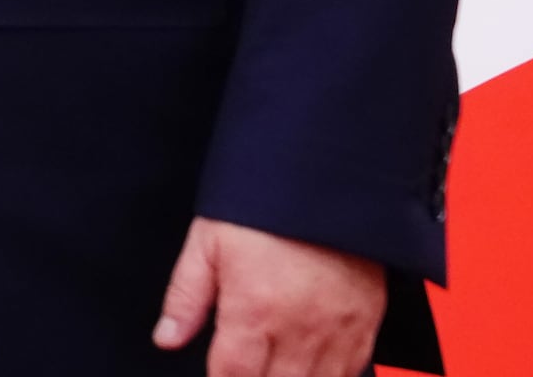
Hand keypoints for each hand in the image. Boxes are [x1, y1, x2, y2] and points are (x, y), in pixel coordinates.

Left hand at [151, 216, 384, 376]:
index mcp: (253, 311)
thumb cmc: (264, 205)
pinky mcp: (366, 322)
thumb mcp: (209, 242)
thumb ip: (186, 297)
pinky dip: (330, 376)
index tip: (218, 375)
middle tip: (246, 367)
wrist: (328, 175)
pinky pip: (352, 371)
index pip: (231, 376)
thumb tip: (166, 338)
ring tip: (275, 367)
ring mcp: (337, 330)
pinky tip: (310, 366)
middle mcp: (298, 329)